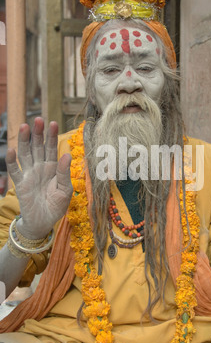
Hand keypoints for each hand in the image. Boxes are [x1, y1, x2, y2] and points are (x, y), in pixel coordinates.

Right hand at [5, 118, 72, 238]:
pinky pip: (15, 171)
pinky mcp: (20, 184)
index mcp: (53, 168)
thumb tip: (66, 155)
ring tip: (25, 127)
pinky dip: (12, 161)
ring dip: (24, 141)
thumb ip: (64, 173)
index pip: (51, 148)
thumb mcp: (65, 190)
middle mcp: (40, 168)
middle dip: (38, 133)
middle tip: (38, 119)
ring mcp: (29, 174)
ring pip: (25, 154)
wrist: (44, 223)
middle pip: (37, 147)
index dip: (51, 136)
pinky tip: (12, 150)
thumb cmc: (57, 206)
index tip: (52, 123)